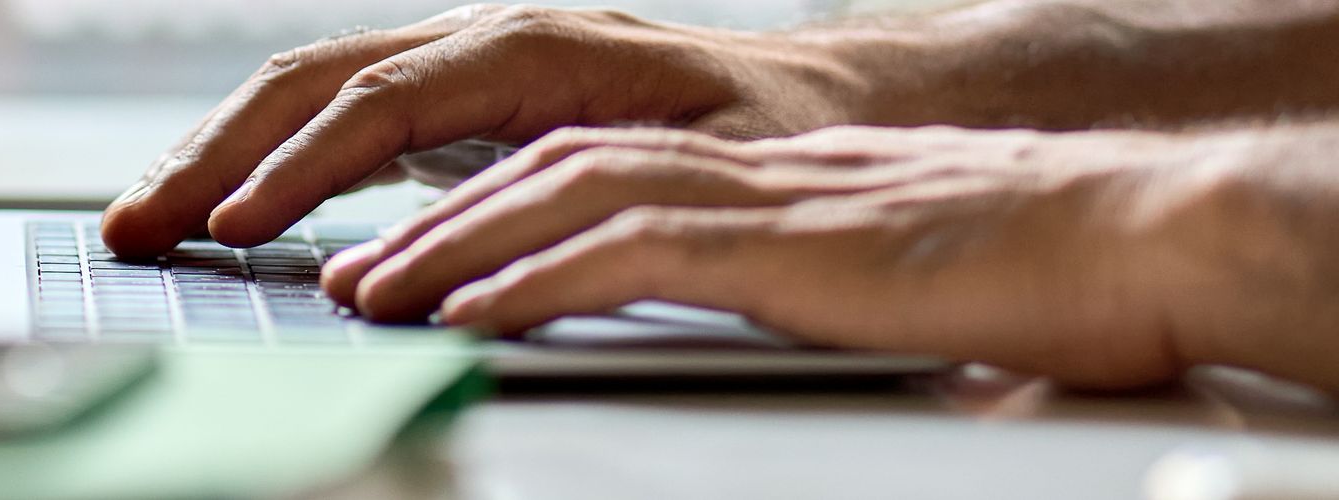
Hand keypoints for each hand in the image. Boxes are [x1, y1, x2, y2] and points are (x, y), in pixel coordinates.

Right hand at [99, 4, 867, 256]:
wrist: (814, 100)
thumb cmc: (764, 138)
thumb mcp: (698, 172)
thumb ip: (585, 201)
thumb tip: (460, 258)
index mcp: (534, 46)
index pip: (381, 102)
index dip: (297, 168)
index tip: (229, 227)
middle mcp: (482, 38)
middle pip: (312, 80)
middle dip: (212, 153)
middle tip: (130, 226)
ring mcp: (461, 60)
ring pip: (308, 90)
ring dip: (218, 152)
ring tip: (142, 218)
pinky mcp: (455, 96)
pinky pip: (337, 112)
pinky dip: (267, 157)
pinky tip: (225, 205)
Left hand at [326, 125, 1235, 388]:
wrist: (1133, 231)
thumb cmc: (1015, 261)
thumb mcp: (858, 264)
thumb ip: (776, 273)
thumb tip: (717, 310)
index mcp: (743, 170)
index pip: (577, 166)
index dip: (477, 205)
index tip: (402, 254)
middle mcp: (733, 166)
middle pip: (541, 168)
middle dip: (432, 220)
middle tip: (349, 272)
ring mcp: (755, 196)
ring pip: (561, 197)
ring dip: (453, 248)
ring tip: (373, 294)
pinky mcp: (783, 243)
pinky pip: (629, 250)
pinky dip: (536, 277)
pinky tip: (474, 310)